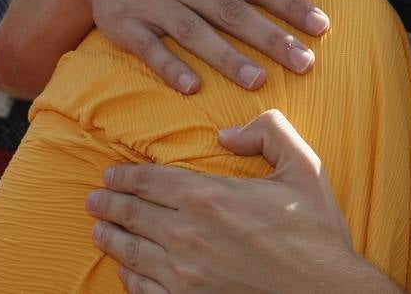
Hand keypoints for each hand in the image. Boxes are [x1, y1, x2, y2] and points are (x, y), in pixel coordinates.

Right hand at [78, 0, 329, 93]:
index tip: (322, 25)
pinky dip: (170, 67)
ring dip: (226, 57)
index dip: (289, 3)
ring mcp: (151, 3)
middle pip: (230, 10)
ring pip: (193, 31)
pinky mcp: (125, 27)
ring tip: (258, 81)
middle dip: (270, 37)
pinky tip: (192, 88)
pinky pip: (149, 48)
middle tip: (305, 62)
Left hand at [87, 110, 390, 293]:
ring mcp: (185, 276)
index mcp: (209, 197)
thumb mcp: (302, 167)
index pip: (150, 180)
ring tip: (99, 230)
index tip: (111, 174)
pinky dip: (130, 277)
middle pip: (133, 214)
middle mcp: (187, 235)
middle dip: (109, 204)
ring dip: (111, 238)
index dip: (125, 176)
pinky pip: (145, 290)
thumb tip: (227, 135)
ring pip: (132, 252)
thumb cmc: (315, 234)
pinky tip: (127, 271)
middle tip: (95, 199)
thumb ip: (267, 132)